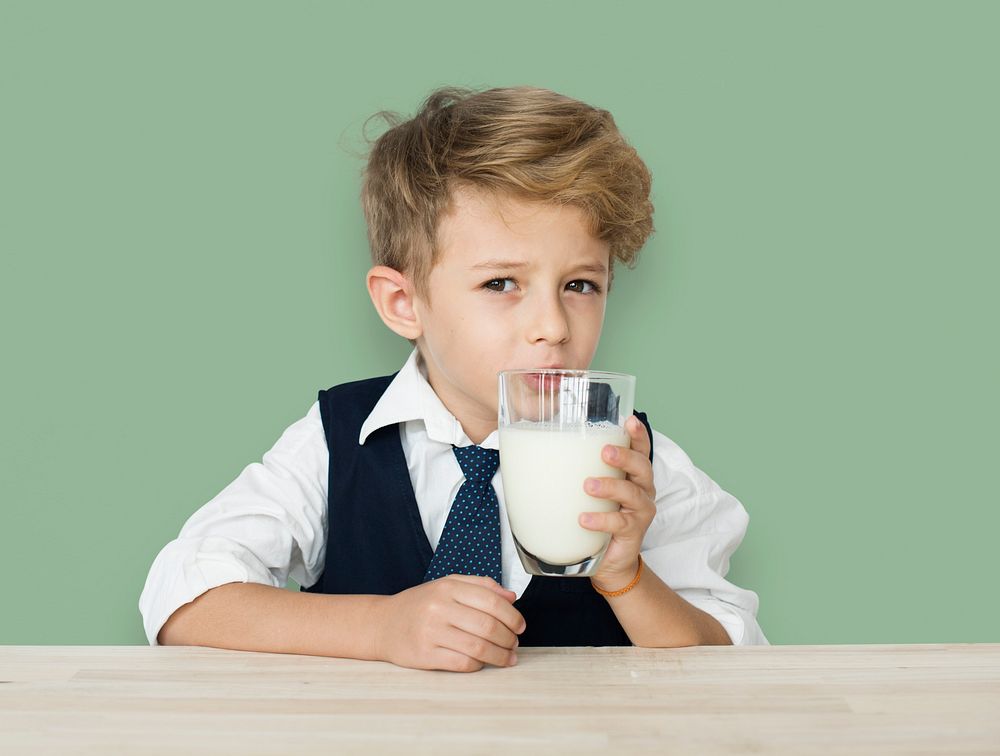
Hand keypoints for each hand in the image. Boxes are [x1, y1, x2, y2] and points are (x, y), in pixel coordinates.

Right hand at [371, 575, 525, 671]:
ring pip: (478, 647)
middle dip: (508, 638)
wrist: (382, 624)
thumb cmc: (419, 605)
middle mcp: (439, 607)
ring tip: (507, 657)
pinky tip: (482, 663)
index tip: (520, 626)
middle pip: (488, 626)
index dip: (512, 616)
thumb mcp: (447, 585)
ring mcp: (431, 632)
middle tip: (514, 644)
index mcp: (448, 587)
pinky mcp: (424, 655)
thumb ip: (480, 586)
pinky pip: (462, 663)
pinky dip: (478, 665)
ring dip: (499, 655)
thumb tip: (511, 596)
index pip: (492, 601)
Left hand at [579, 415, 656, 592]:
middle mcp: (641, 489)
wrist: (607, 561)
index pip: (640, 448)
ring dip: (610, 486)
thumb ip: (572, 471)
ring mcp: (640, 511)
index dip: (637, 433)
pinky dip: (601, 520)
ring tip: (588, 486)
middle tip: (604, 451)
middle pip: (642, 466)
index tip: (628, 420)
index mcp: (630, 474)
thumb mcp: (587, 491)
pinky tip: (584, 519)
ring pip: (632, 493)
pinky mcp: (634, 533)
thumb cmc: (596, 517)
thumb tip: (528, 451)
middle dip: (624, 456)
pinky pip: (620, 523)